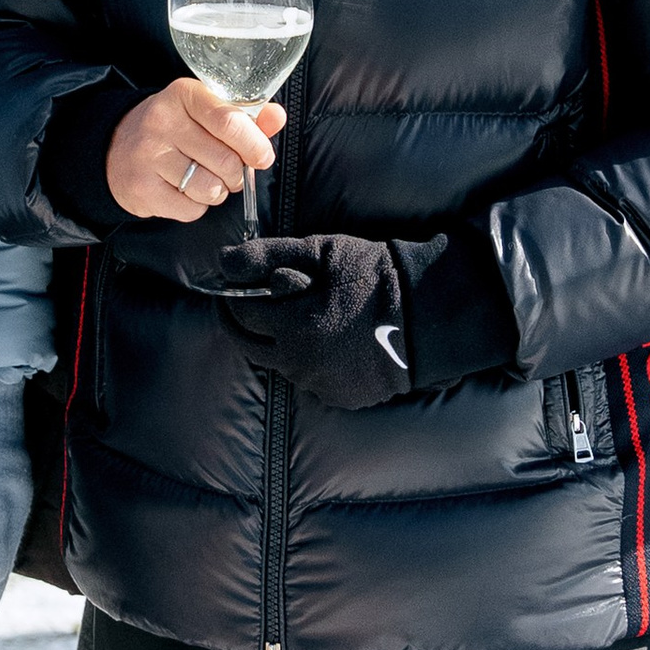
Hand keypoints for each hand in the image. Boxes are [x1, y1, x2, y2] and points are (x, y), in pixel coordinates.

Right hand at [106, 76, 284, 221]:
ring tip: (205, 179)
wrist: (115, 147)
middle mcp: (162, 121)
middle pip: (225, 160)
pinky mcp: (142, 188)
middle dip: (237, 173)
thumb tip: (277, 117)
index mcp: (184, 95)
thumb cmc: (172, 129)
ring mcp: (149, 156)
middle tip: (230, 171)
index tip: (262, 156)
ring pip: (211, 188)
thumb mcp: (204, 112)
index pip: (230, 122)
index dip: (255, 144)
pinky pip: (191, 209)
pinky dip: (197, 206)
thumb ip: (244, 116)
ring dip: (218, 190)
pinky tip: (184, 190)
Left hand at [210, 232, 423, 407]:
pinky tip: (323, 342)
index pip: (241, 313)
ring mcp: (321, 384)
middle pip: (251, 346)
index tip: (233, 284)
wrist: (427, 313)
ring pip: (281, 364)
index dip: (233, 296)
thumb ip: (267, 255)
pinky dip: (308, 361)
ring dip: (276, 343)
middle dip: (241, 324)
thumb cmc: (373, 275)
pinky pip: (312, 379)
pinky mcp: (342, 397)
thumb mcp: (320, 252)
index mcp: (291, 327)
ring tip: (289, 321)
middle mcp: (300, 363)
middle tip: (243, 306)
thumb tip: (222, 261)